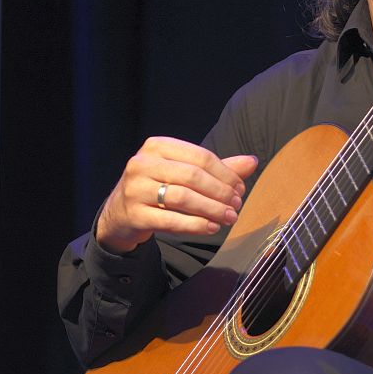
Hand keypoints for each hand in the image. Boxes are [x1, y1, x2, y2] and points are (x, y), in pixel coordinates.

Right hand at [95, 137, 259, 253]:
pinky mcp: (134, 214)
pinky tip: (211, 227)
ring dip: (212, 209)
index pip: (201, 157)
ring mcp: (136, 189)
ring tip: (229, 218)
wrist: (120, 213)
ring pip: (183, 198)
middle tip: (237, 205)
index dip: (226, 174)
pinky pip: (171, 220)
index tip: (240, 189)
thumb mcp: (184, 172)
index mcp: (157, 146)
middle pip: (193, 177)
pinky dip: (195, 224)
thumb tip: (252, 161)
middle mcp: (142, 163)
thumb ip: (217, 167)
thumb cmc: (158, 188)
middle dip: (221, 192)